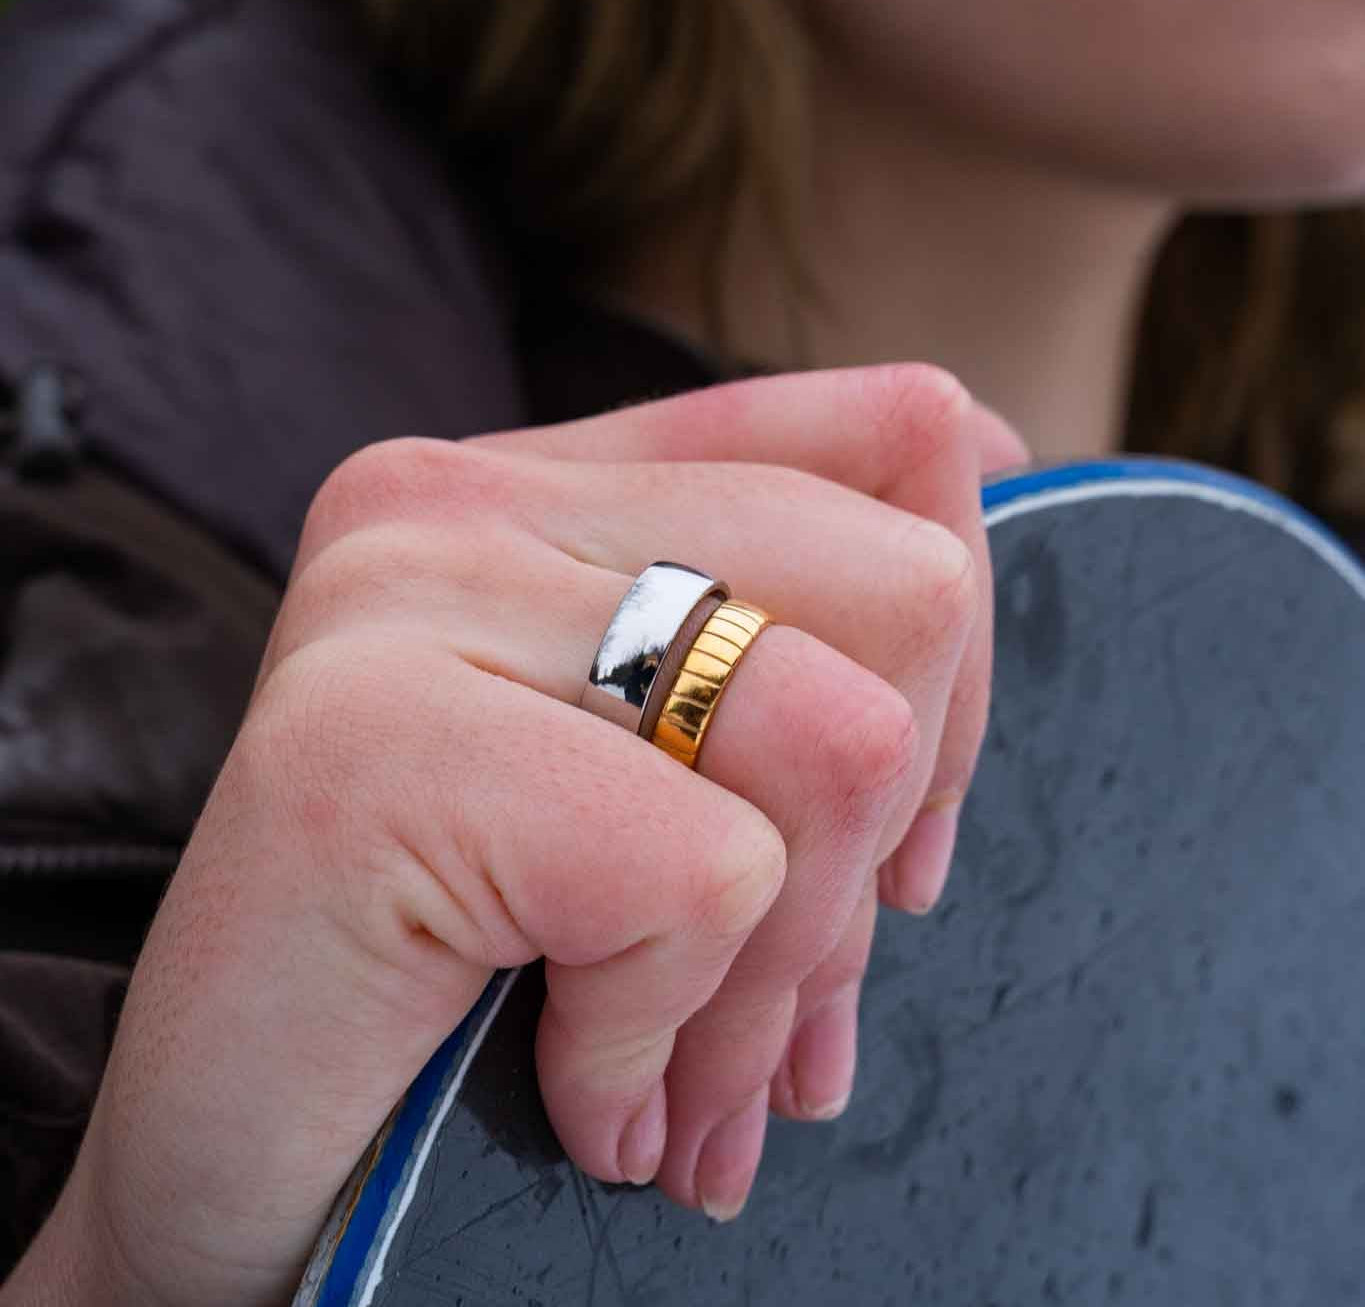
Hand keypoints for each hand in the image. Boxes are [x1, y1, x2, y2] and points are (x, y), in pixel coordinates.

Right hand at [5, 364, 1025, 1306]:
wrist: (231, 1175)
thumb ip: (793, 657)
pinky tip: (589, 1095)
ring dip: (784, 969)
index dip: (964, 643)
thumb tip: (994, 511)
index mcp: (545, 488)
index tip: (911, 823)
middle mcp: (465, 503)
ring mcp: (412, 601)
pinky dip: (665, 1031)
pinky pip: (700, 878)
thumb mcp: (653, 788)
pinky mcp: (376, 746)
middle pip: (905, 584)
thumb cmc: (467, 990)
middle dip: (883, 839)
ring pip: (836, 736)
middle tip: (790, 1002)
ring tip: (693, 1075)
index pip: (890, 437)